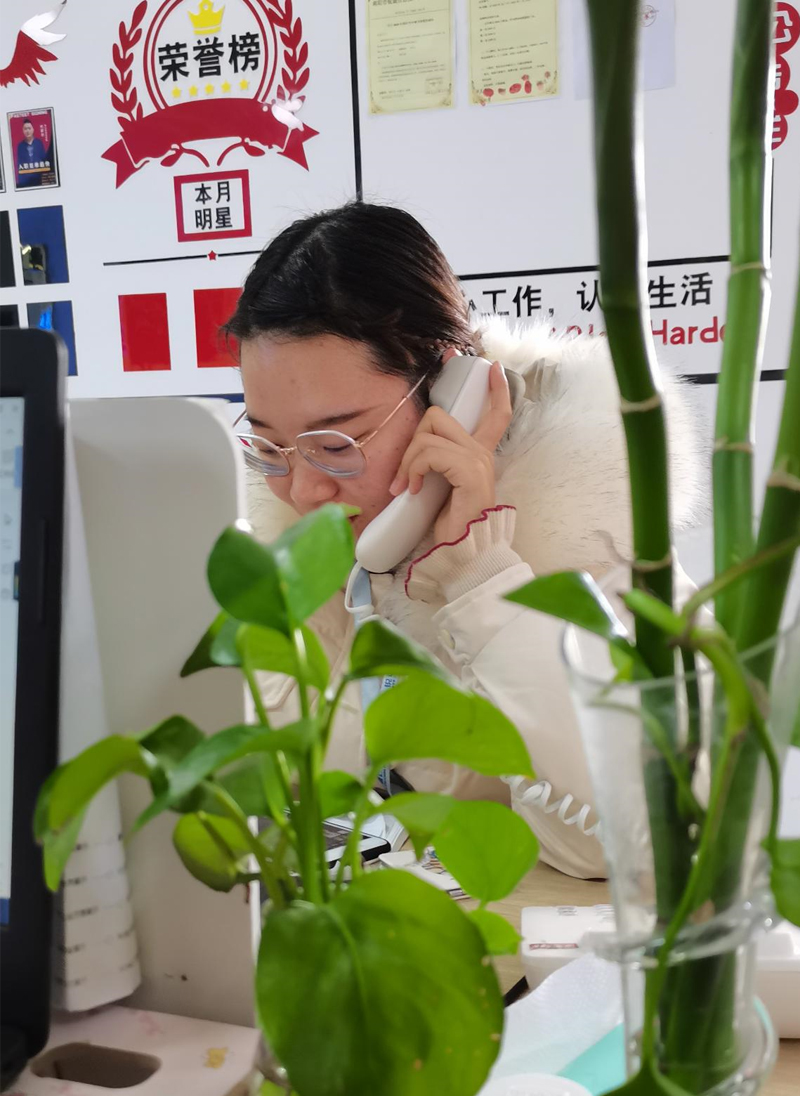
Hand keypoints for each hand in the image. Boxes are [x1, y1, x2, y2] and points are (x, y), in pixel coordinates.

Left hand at [389, 353, 512, 543]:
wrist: (462, 554)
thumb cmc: (448, 527)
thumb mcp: (440, 487)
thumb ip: (436, 465)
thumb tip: (413, 454)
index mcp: (480, 455)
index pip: (496, 413)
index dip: (494, 388)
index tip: (487, 365)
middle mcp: (482, 454)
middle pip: (441, 415)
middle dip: (413, 439)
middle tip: (405, 474)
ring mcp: (478, 461)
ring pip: (429, 434)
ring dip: (408, 460)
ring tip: (404, 487)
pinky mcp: (469, 472)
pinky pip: (430, 453)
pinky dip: (414, 470)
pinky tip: (413, 490)